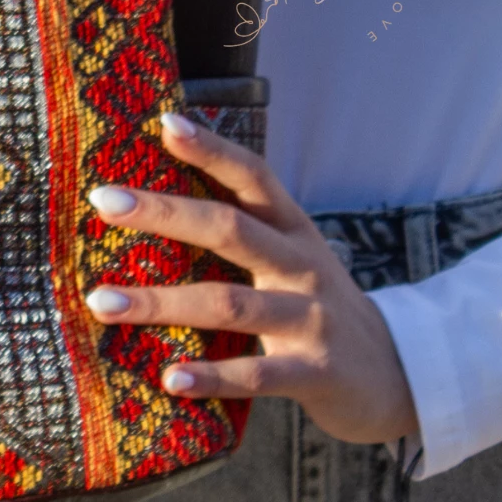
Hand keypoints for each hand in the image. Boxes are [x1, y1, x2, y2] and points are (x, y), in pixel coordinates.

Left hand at [84, 111, 420, 446]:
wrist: (400, 377)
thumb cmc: (316, 310)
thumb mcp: (290, 260)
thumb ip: (240, 234)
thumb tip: (151, 203)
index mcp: (293, 230)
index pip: (252, 177)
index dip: (212, 148)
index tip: (163, 123)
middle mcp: (303, 265)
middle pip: (230, 229)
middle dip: (164, 212)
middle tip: (102, 201)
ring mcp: (312, 318)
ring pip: (229, 303)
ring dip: (160, 302)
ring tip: (101, 302)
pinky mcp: (316, 372)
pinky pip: (255, 373)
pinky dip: (210, 376)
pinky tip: (168, 378)